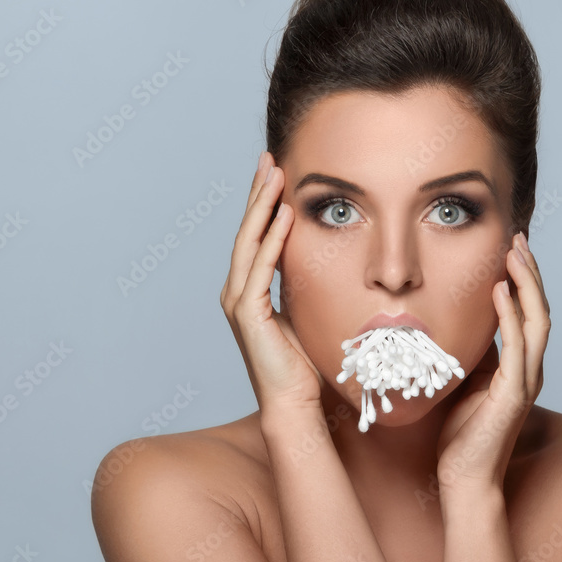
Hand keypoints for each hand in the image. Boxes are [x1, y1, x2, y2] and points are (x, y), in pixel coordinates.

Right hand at [221, 152, 324, 415]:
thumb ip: (304, 283)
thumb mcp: (305, 310)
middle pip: (247, 230)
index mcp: (249, 290)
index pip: (255, 236)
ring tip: (274, 174)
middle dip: (258, 193)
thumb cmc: (303, 363)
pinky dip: (272, 240)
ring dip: (262, 206)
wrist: (295, 403)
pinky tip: (283, 215)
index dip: (262, 203)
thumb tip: (324, 258)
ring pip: (249, 242)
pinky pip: (261, 268)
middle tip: (269, 158)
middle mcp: (237, 291)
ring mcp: (239, 302)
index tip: (274, 171)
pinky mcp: (248, 314)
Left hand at [435, 232, 550, 492]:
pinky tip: (500, 291)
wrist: (465, 478)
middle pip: (539, 309)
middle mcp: (530, 370)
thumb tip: (456, 318)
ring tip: (515, 253)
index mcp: (521, 366)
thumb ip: (471, 351)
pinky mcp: (514, 395)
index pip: (528, 312)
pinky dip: (510, 316)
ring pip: (536, 321)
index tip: (512, 247)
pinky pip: (517, 348)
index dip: (524, 278)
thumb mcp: (464, 379)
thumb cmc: (461, 433)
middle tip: (518, 238)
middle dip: (531, 271)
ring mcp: (526, 382)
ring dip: (527, 284)